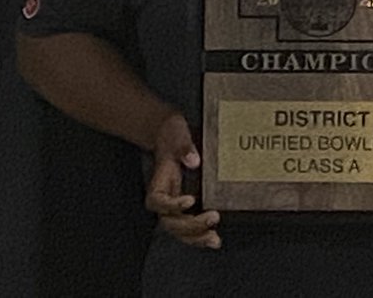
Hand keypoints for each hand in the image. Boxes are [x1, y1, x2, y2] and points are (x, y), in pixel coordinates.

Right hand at [145, 113, 220, 248]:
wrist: (170, 135)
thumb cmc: (171, 134)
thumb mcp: (177, 133)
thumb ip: (184, 146)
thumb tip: (193, 160)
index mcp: (158, 183)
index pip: (158, 201)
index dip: (172, 205)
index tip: (190, 200)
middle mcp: (164, 198)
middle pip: (170, 222)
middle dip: (190, 225)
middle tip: (213, 218)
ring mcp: (174, 205)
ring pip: (179, 230)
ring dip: (196, 237)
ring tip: (214, 239)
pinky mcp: (186, 207)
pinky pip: (189, 226)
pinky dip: (200, 235)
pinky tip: (214, 239)